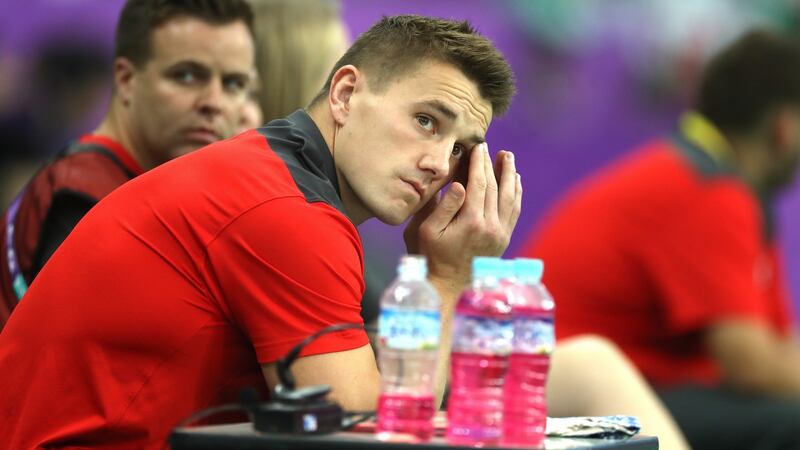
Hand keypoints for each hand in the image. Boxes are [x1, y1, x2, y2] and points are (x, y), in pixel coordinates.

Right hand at [404, 142, 521, 291]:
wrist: (449, 286)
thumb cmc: (431, 256)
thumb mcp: (427, 230)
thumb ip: (443, 206)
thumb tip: (459, 184)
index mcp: (471, 221)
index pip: (479, 183)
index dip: (479, 163)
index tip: (478, 146)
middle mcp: (490, 226)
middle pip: (495, 187)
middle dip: (492, 165)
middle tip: (490, 147)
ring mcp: (500, 233)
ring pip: (510, 197)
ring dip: (509, 175)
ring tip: (508, 157)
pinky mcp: (504, 239)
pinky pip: (514, 211)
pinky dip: (517, 193)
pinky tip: (515, 181)